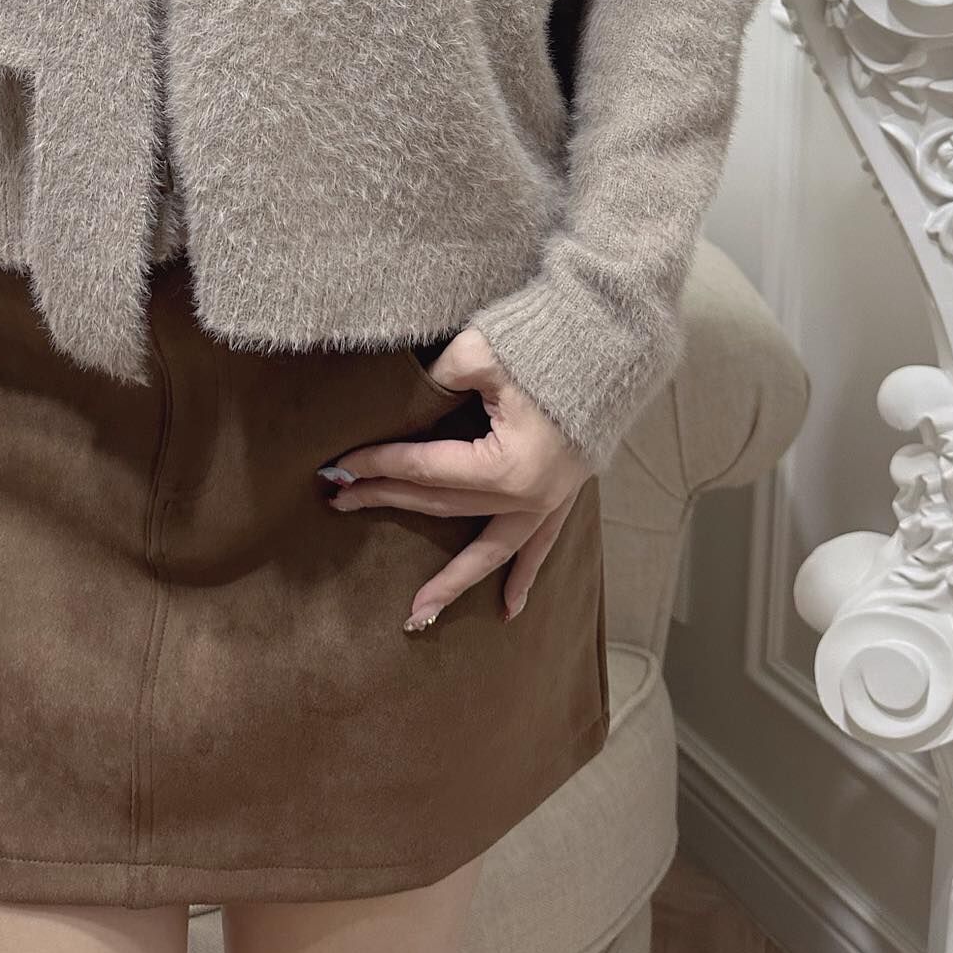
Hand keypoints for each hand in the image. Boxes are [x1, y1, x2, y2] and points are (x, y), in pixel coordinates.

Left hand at [321, 325, 592, 631]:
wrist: (614, 339)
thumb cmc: (546, 342)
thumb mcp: (481, 354)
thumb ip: (438, 380)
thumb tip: (407, 401)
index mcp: (506, 465)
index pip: (424, 469)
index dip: (378, 465)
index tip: (339, 467)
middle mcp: (528, 495)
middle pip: (443, 504)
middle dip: (390, 501)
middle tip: (341, 503)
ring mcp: (550, 499)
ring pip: (492, 548)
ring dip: (454, 579)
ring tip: (417, 613)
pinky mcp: (566, 492)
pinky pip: (541, 544)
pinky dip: (525, 574)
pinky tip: (509, 608)